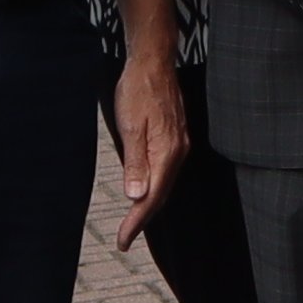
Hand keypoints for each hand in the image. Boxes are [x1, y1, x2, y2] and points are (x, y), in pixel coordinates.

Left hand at [111, 49, 188, 244]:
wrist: (154, 62)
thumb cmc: (139, 90)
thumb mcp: (130, 126)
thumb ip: (135, 162)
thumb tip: (137, 196)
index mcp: (167, 151)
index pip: (152, 196)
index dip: (137, 221)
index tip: (123, 241)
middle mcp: (178, 151)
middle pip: (161, 194)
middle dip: (142, 219)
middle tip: (125, 240)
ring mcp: (179, 144)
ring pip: (165, 184)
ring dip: (149, 205)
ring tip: (133, 223)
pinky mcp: (175, 138)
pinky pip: (166, 171)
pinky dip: (155, 187)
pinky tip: (145, 191)